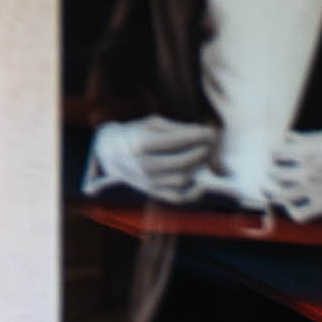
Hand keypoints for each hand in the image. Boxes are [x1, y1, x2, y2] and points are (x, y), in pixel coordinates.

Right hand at [92, 117, 220, 200]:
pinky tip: (201, 181)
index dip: (198, 136)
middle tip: (211, 143)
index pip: (177, 141)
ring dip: (199, 167)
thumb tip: (207, 136)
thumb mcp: (152, 124)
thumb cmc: (136, 133)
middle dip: (203, 151)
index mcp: (141, 143)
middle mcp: (143, 165)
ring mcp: (147, 182)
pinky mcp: (152, 192)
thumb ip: (179, 129)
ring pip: (183, 179)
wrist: (109, 152)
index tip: (210, 132)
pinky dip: (193, 192)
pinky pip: (178, 197)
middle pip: (183, 161)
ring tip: (205, 155)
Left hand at [267, 129, 321, 218]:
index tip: (280, 151)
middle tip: (279, 167)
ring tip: (281, 186)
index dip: (274, 150)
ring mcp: (312, 191)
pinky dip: (292, 209)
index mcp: (307, 151)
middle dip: (272, 169)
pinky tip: (296, 202)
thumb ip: (305, 138)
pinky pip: (297, 214)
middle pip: (271, 173)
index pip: (273, 151)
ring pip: (277, 196)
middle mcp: (305, 172)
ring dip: (276, 190)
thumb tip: (288, 137)